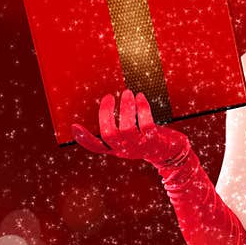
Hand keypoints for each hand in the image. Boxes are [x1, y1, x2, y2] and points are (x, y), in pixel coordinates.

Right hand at [71, 90, 188, 164]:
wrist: (171, 151)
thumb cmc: (146, 140)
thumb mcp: (129, 138)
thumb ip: (117, 130)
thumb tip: (104, 110)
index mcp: (116, 149)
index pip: (97, 147)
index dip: (84, 139)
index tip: (75, 126)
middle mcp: (126, 150)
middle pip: (109, 134)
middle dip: (106, 113)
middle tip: (110, 96)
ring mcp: (140, 147)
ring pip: (127, 128)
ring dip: (126, 107)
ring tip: (128, 93)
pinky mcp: (154, 141)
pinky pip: (146, 124)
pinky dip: (142, 108)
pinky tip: (140, 97)